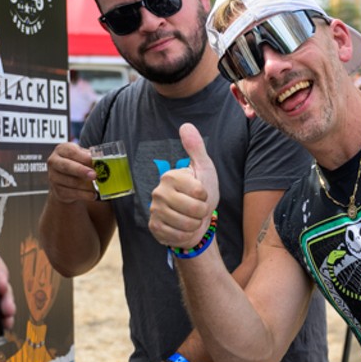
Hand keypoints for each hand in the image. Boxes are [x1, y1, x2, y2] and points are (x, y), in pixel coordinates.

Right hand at [46, 141, 98, 203]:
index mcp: (61, 150)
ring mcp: (54, 177)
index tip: (93, 160)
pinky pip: (72, 193)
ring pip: (70, 182)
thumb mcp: (82, 156)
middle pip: (67, 166)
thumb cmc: (76, 164)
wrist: (65, 181)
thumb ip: (90, 157)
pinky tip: (92, 195)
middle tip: (94, 175)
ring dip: (86, 185)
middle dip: (81, 171)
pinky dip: (84, 195)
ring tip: (96, 186)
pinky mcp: (58, 191)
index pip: (71, 151)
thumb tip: (101, 159)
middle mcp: (54, 162)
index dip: (83, 157)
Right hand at [149, 124, 220, 250]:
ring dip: (194, 224)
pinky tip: (182, 227)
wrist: (196, 219)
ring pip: (187, 225)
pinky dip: (185, 235)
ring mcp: (154, 211)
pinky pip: (177, 236)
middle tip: (197, 209)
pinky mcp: (154, 227)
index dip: (206, 196)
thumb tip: (186, 125)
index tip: (201, 193)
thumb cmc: (202, 192)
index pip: (199, 192)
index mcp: (170, 176)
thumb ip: (196, 148)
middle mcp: (158, 192)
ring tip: (191, 218)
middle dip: (202, 212)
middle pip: (194, 210)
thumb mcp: (204, 169)